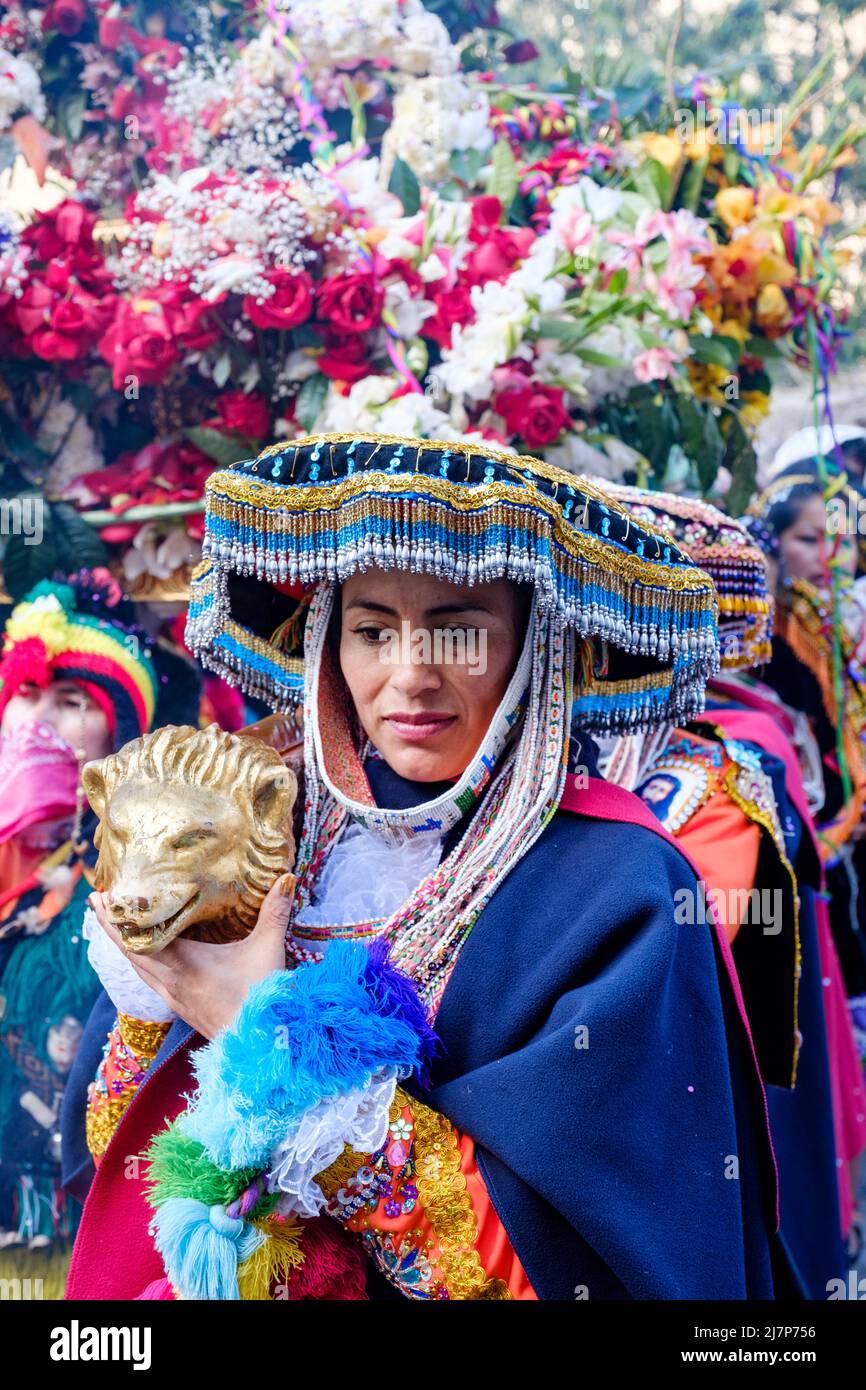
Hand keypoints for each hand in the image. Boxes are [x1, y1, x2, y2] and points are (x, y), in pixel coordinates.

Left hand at [88, 873, 295, 1040]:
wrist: (262, 1046)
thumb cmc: (262, 998)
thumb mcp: (268, 949)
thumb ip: (275, 912)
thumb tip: (286, 877)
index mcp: (184, 965)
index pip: (139, 938)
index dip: (117, 918)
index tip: (101, 896)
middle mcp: (171, 982)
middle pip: (129, 952)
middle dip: (111, 926)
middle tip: (97, 901)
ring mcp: (174, 998)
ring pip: (137, 968)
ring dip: (123, 945)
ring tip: (114, 924)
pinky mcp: (182, 1008)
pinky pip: (149, 980)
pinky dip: (139, 962)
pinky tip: (145, 957)